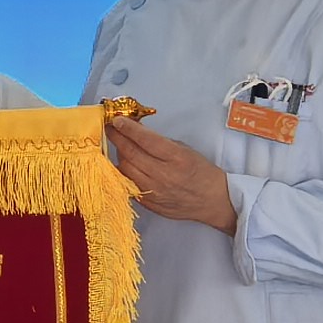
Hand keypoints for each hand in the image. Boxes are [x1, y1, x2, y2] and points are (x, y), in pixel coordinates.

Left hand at [110, 118, 237, 231]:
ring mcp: (154, 191)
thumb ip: (159, 142)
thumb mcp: (184, 149)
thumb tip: (136, 131)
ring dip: (119, 154)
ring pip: (125, 169)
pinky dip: (124, 171)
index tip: (117, 120)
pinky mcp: (149, 202)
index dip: (128, 128)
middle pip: (130, 154)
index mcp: (176, 158)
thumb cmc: (201, 172)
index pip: (145, 140)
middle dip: (117, 138)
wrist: (212, 200)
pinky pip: (128, 183)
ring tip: (118, 145)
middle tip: (110, 128)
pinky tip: (125, 163)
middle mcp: (163, 175)